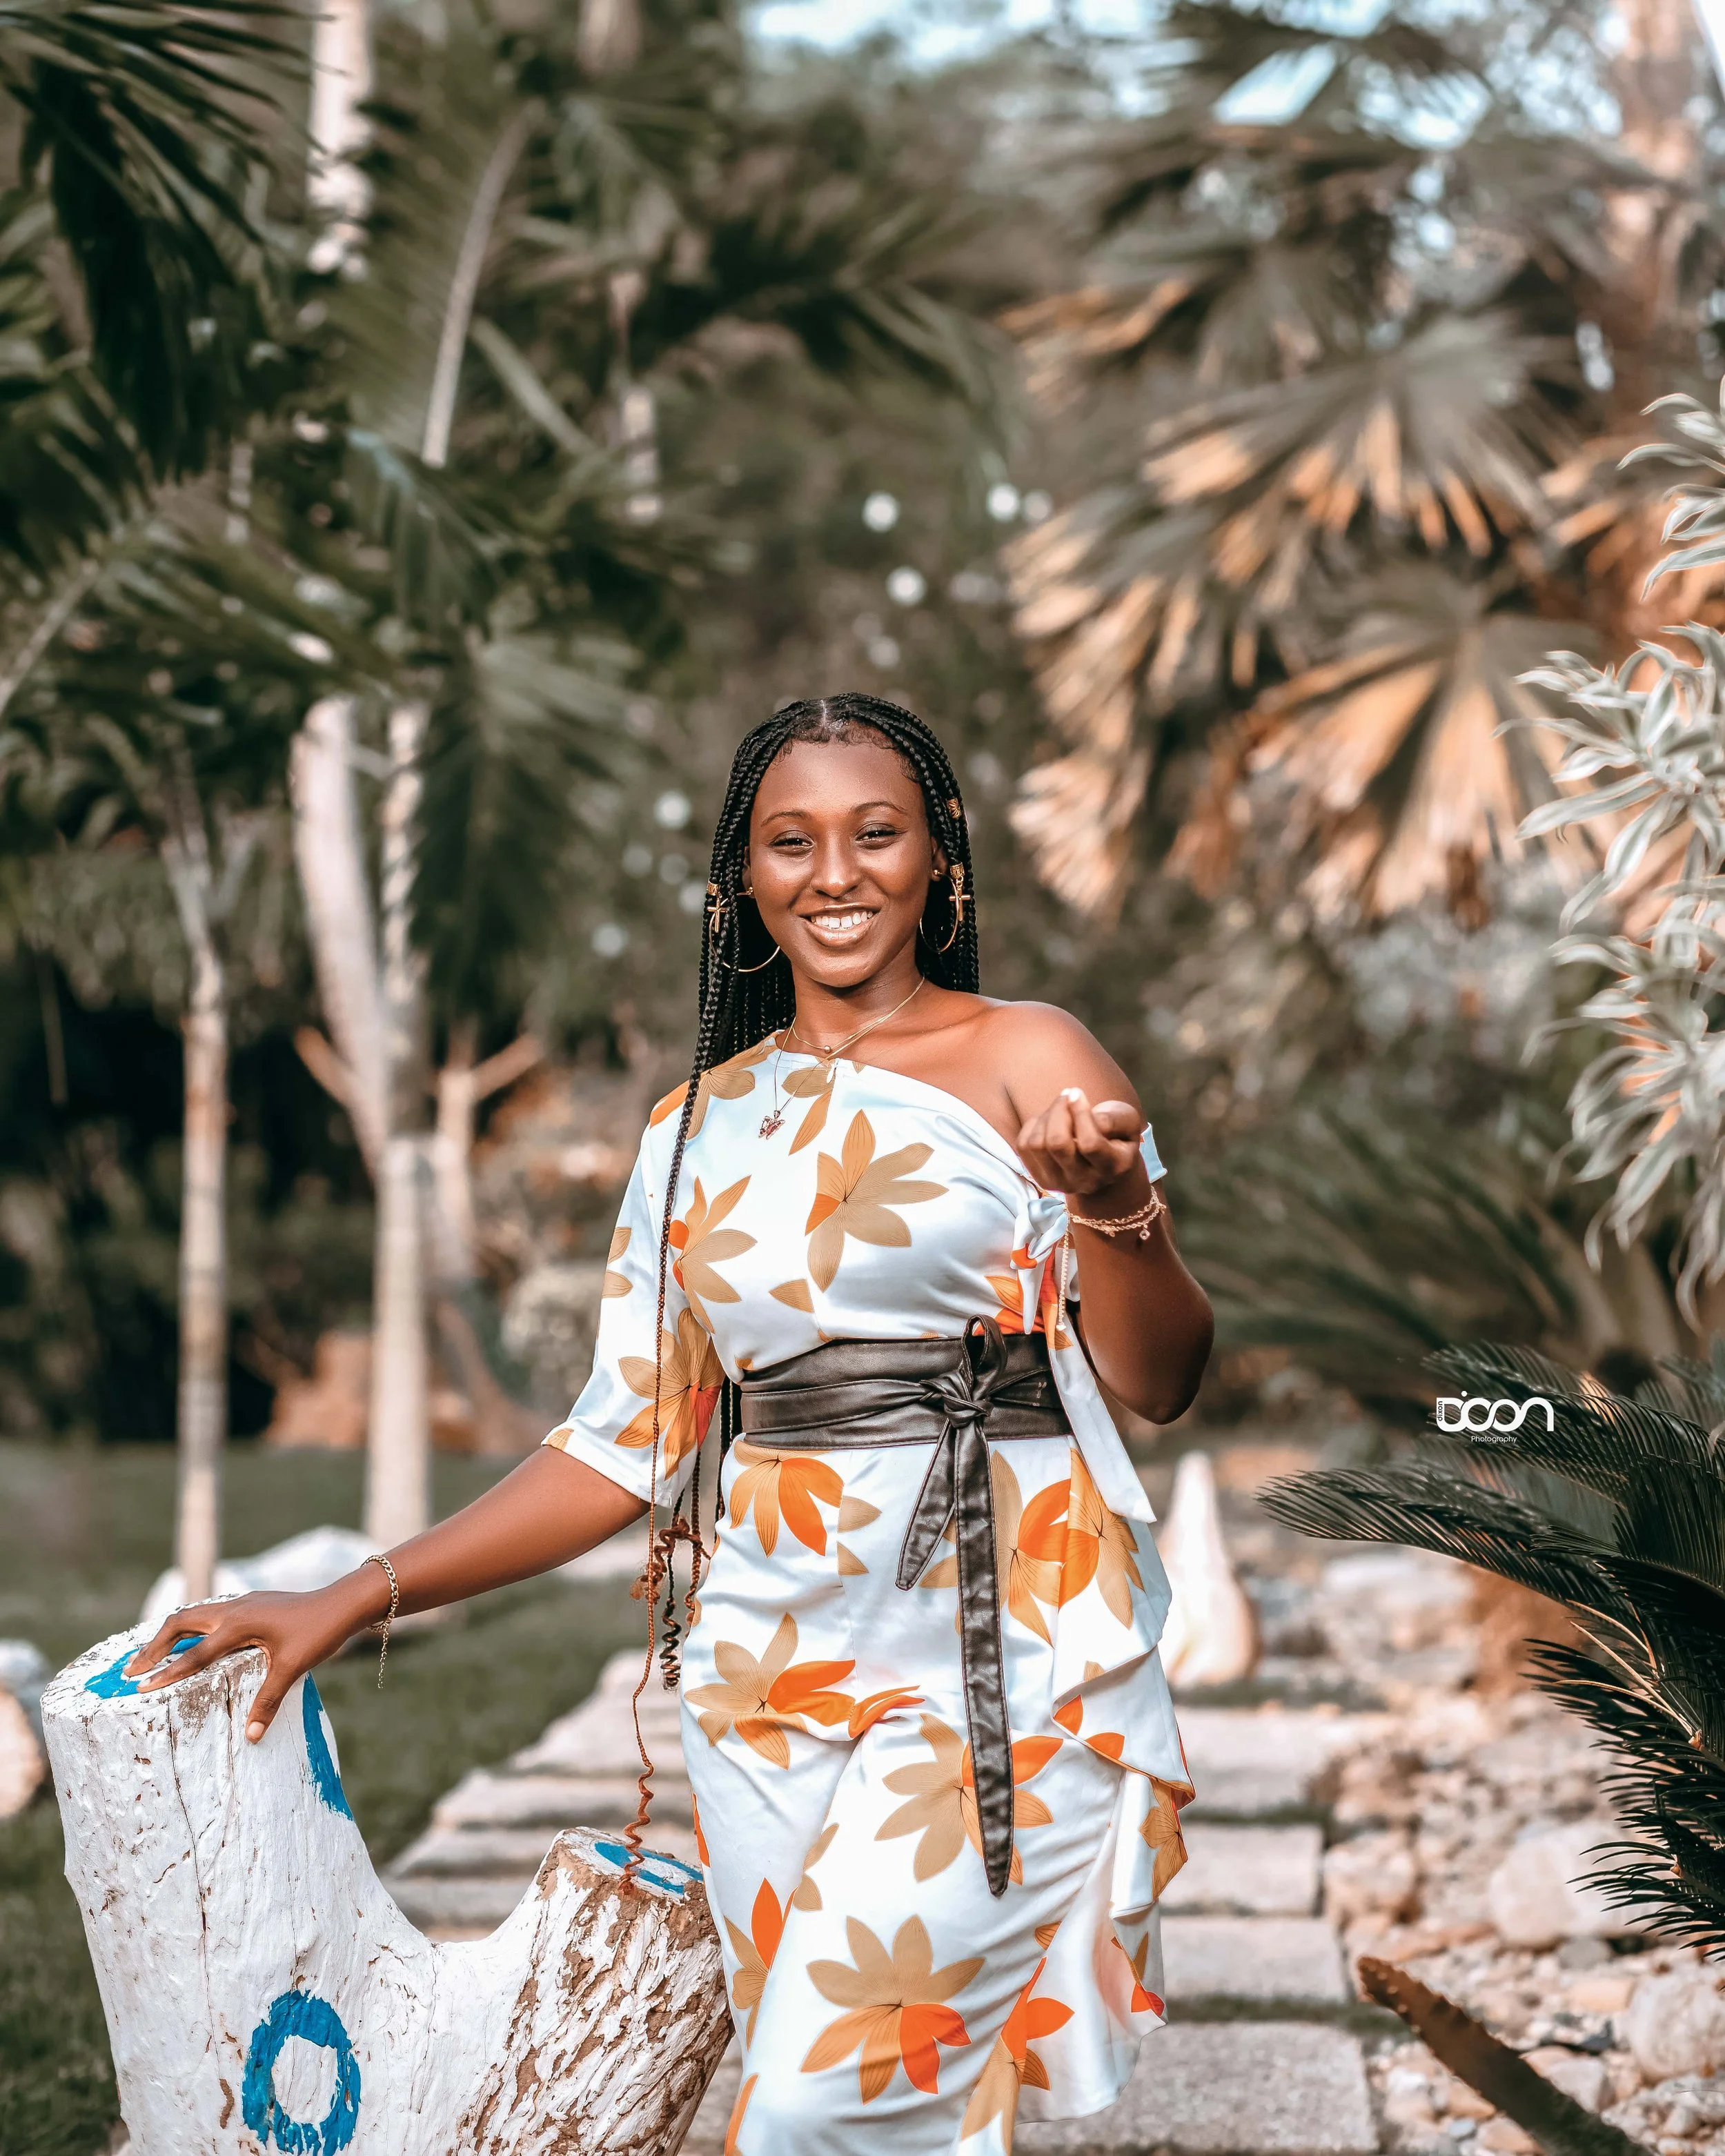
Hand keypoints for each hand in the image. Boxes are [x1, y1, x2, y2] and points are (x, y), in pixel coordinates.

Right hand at [125, 1580, 377, 1741]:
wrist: (344, 1602)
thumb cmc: (319, 1632)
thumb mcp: (292, 1668)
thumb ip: (268, 1701)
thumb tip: (251, 1737)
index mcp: (238, 1624)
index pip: (193, 1654)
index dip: (166, 1673)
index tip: (139, 1688)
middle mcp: (234, 1609)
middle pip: (180, 1623)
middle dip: (153, 1646)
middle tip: (130, 1670)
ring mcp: (243, 1603)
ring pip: (194, 1613)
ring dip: (170, 1633)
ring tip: (150, 1655)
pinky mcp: (252, 1604)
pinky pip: (211, 1613)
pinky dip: (192, 1627)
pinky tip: (191, 1642)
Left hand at [1015, 1087, 1145, 1199]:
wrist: (1101, 1162)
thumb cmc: (1115, 1135)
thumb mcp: (1127, 1121)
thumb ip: (1114, 1118)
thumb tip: (1089, 1118)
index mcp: (1113, 1167)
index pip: (1089, 1143)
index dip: (1080, 1113)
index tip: (1077, 1092)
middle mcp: (1085, 1181)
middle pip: (1057, 1143)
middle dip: (1058, 1111)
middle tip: (1067, 1096)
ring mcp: (1060, 1183)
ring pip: (1037, 1144)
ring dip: (1046, 1117)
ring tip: (1060, 1109)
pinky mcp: (1040, 1178)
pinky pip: (1023, 1145)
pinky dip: (1033, 1126)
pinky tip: (1049, 1122)